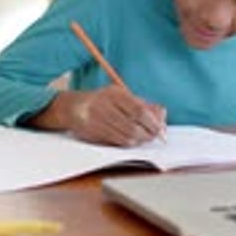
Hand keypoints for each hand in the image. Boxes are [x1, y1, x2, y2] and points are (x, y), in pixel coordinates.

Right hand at [32, 87, 166, 146]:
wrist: (72, 107)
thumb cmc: (103, 101)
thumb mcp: (122, 96)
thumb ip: (143, 104)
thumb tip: (162, 116)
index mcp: (114, 93)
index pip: (139, 110)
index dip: (153, 122)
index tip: (161, 128)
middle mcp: (104, 106)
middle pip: (133, 126)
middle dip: (147, 134)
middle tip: (154, 136)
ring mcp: (96, 120)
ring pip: (125, 137)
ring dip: (138, 140)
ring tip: (143, 138)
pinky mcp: (91, 133)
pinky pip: (115, 142)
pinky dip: (127, 143)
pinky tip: (130, 140)